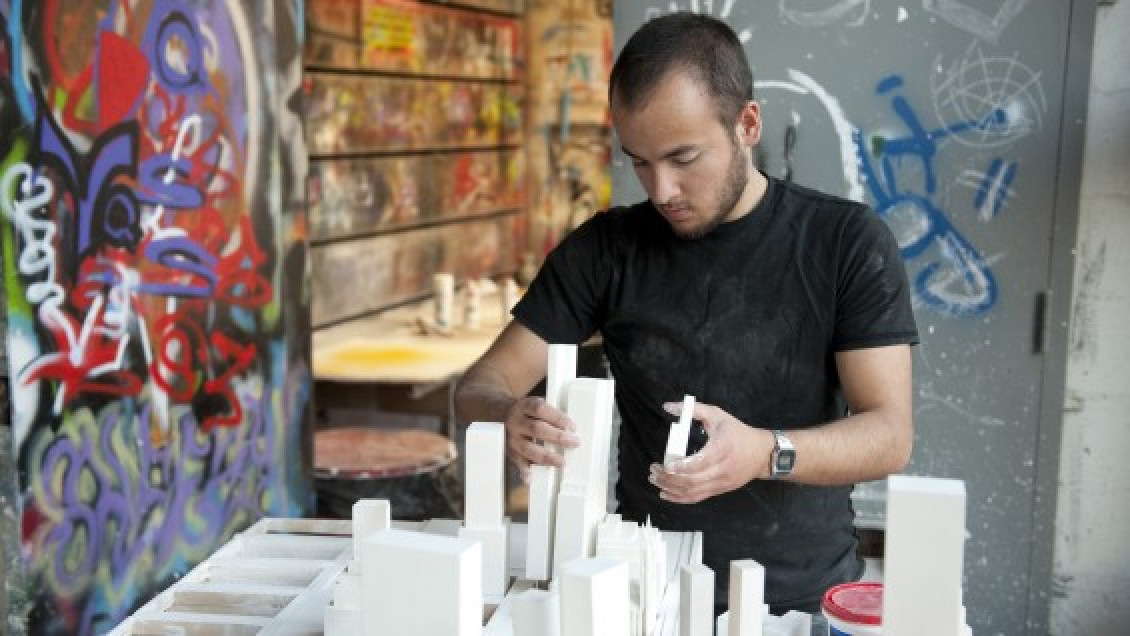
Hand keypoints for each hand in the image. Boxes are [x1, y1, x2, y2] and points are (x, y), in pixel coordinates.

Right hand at [504, 396, 580, 480]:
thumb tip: (571, 429)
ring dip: (546, 457)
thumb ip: (550, 414)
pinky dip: (525, 471)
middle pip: (536, 429)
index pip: (540, 409)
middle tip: (574, 442)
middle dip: (557, 437)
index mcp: (524, 406)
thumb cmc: (527, 413)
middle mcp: (516, 422)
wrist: (501, 415)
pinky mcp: (510, 452)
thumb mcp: (535, 405)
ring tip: (561, 462)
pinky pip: (517, 462)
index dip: (557, 418)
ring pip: (528, 448)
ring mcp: (511, 438)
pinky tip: (532, 477)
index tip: (572, 426)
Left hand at [648, 401, 774, 503]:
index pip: (701, 462)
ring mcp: (721, 483)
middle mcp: (722, 469)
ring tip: (655, 480)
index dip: (682, 466)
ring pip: (693, 492)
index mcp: (723, 449)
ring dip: (671, 488)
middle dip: (669, 478)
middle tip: (653, 470)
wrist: (762, 454)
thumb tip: (668, 407)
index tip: (666, 464)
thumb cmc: (737, 432)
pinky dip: (679, 498)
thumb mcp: (718, 415)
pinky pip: (697, 498)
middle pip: (693, 480)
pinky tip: (665, 493)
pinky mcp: (719, 491)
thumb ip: (693, 409)